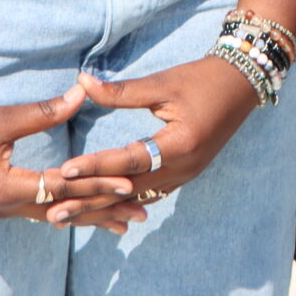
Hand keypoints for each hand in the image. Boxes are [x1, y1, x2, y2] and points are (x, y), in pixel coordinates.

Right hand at [0, 85, 148, 233]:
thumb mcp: (0, 119)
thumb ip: (43, 112)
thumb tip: (81, 94)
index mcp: (6, 189)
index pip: (64, 190)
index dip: (98, 185)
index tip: (131, 184)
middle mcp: (5, 206)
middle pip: (64, 211)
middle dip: (104, 211)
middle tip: (141, 213)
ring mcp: (0, 207)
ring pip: (54, 215)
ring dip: (88, 216)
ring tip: (122, 222)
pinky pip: (40, 210)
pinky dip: (67, 211)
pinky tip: (84, 215)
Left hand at [55, 57, 258, 203]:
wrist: (242, 84)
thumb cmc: (202, 78)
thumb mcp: (162, 83)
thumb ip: (122, 91)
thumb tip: (82, 82)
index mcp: (181, 144)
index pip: (129, 160)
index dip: (95, 166)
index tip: (63, 171)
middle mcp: (184, 167)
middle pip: (129, 190)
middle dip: (91, 201)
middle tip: (54, 213)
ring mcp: (187, 175)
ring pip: (137, 197)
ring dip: (103, 206)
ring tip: (70, 216)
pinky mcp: (185, 173)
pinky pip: (150, 194)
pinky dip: (123, 201)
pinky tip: (102, 209)